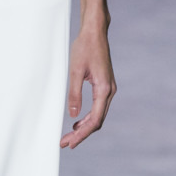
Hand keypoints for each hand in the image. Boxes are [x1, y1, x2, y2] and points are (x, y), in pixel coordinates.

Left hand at [61, 22, 115, 148]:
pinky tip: (76, 122)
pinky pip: (98, 107)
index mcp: (103, 89)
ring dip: (84, 127)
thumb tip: (72, 115)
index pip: (94, 120)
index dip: (82, 134)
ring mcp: (108, 89)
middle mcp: (109, 91)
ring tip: (69, 136)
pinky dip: (87, 117)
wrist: (95, 32)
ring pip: (98, 115)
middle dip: (82, 134)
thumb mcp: (75, 71)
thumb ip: (74, 94)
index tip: (69, 143)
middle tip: (65, 143)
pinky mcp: (104, 85)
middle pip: (97, 121)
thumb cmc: (84, 48)